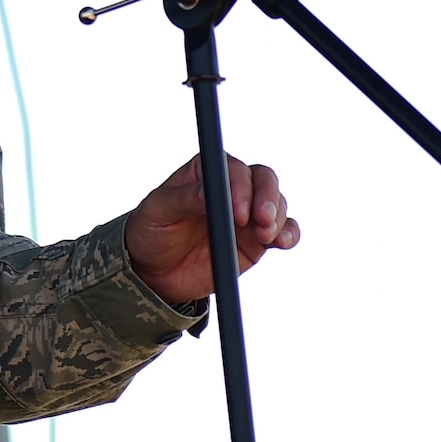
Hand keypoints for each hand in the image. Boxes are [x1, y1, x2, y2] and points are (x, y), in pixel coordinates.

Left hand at [125, 154, 300, 303]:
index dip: (240, 187)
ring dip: (278, 218)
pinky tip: (283, 241)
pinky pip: (282, 231)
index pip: (232, 169)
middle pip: (263, 180)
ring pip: (276, 205)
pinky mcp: (255, 240)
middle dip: (267, 199)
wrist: (154, 271)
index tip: (237, 212)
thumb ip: (184, 198)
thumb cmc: (151, 231)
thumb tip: (209, 192)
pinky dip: (289, 234)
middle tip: (262, 222)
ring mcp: (247, 214)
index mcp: (206, 171)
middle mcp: (232, 188)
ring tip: (266, 237)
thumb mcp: (157, 210)